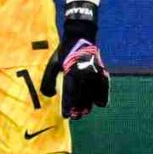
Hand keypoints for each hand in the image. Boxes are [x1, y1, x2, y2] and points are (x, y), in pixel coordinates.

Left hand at [40, 1, 109, 118]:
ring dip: (88, 105)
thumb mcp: (53, 64)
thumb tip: (48, 95)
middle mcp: (84, 74)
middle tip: (74, 117)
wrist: (80, 36)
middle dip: (78, 109)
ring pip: (93, 95)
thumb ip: (49, 80)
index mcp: (71, 71)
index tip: (65, 116)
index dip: (68, 106)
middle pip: (82, 97)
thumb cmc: (64, 52)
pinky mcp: (102, 71)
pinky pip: (104, 88)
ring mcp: (95, 73)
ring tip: (84, 112)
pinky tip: (99, 103)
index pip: (70, 93)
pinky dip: (102, 96)